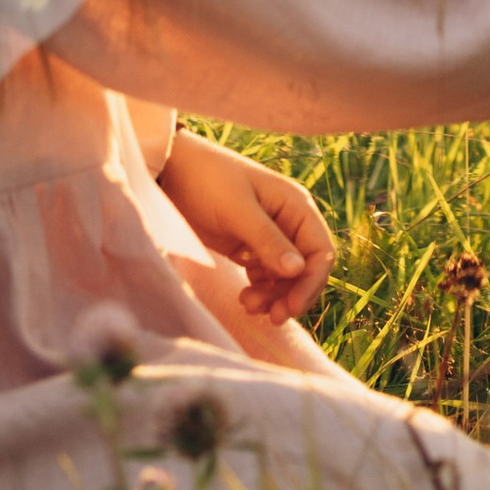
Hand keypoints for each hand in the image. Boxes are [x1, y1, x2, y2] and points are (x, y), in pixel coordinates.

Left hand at [158, 129, 335, 324]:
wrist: (170, 172)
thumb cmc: (207, 181)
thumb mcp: (238, 211)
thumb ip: (268, 241)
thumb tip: (298, 271)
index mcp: (295, 206)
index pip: (320, 251)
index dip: (312, 282)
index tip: (292, 306)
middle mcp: (288, 222)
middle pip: (305, 269)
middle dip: (291, 294)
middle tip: (272, 317)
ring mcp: (268, 236)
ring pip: (285, 278)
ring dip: (274, 296)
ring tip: (247, 305)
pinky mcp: (248, 247)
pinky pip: (266, 277)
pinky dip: (261, 291)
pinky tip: (244, 297)